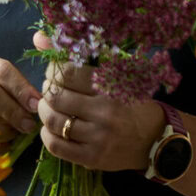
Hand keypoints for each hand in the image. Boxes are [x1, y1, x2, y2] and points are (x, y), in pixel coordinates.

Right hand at [0, 54, 41, 134]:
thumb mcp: (6, 85)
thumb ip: (19, 89)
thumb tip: (38, 103)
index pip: (1, 71)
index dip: (21, 87)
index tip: (37, 103)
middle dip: (13, 110)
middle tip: (30, 124)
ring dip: (5, 127)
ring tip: (17, 132)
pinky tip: (5, 140)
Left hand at [34, 31, 166, 172]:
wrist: (156, 140)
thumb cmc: (134, 104)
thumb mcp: (118, 77)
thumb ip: (79, 59)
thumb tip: (38, 37)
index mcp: (112, 87)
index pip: (68, 73)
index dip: (53, 70)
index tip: (55, 72)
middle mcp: (104, 111)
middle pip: (56, 97)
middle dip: (46, 91)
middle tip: (50, 90)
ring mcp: (98, 137)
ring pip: (53, 122)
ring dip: (44, 112)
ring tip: (49, 108)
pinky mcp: (92, 158)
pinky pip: (57, 146)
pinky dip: (47, 136)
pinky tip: (52, 129)